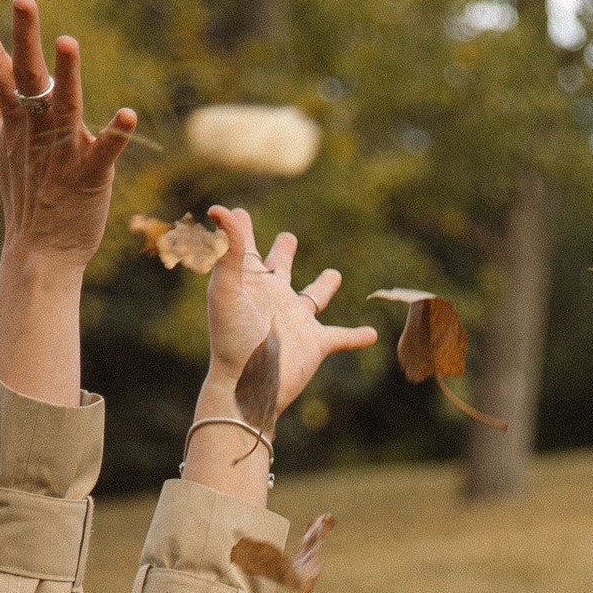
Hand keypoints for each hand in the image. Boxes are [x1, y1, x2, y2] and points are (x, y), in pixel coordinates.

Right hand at [0, 0, 134, 268]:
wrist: (41, 249)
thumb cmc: (24, 189)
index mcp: (15, 116)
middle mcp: (37, 128)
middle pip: (28, 77)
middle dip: (24, 39)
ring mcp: (62, 151)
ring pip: (65, 107)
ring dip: (67, 76)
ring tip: (67, 41)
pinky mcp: (89, 176)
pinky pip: (104, 153)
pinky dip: (114, 135)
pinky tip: (127, 114)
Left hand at [194, 208, 375, 436]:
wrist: (248, 384)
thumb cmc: (232, 337)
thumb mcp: (227, 286)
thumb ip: (228, 247)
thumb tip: (221, 208)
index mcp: (250, 282)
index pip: (245, 248)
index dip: (240, 230)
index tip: (237, 213)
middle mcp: (274, 298)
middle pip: (280, 268)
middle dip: (283, 253)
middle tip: (288, 238)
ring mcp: (296, 320)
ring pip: (313, 298)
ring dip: (324, 287)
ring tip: (334, 275)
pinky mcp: (315, 343)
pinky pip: (341, 337)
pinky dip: (356, 336)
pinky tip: (371, 334)